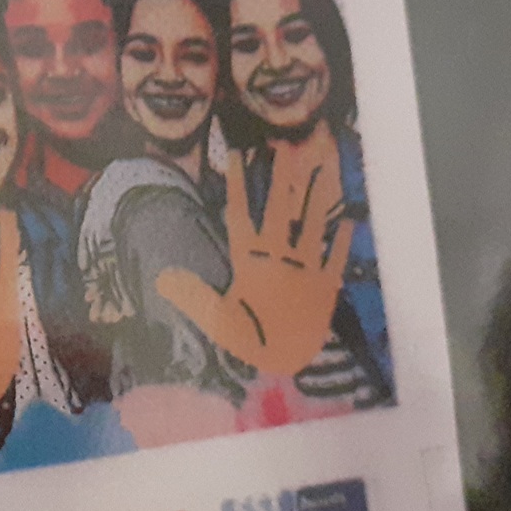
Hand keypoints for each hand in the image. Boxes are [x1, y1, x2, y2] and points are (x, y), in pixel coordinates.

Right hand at [155, 127, 354, 376]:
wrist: (293, 362)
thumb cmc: (252, 341)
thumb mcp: (218, 319)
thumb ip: (193, 295)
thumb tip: (162, 276)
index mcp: (251, 263)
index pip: (241, 215)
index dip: (237, 184)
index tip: (236, 156)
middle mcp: (279, 258)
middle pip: (279, 210)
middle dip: (280, 178)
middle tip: (283, 148)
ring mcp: (306, 269)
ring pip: (311, 225)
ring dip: (315, 198)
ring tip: (320, 171)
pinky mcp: (327, 285)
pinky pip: (336, 257)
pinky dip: (342, 240)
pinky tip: (348, 220)